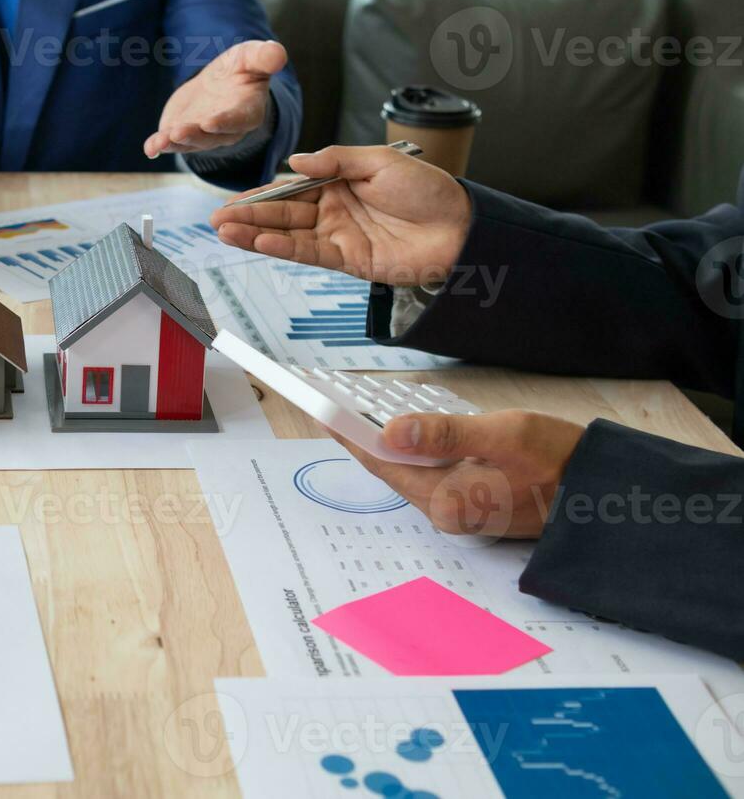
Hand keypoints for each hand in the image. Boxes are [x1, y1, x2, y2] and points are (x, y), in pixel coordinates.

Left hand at [144, 40, 286, 156]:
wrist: (221, 82)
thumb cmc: (242, 69)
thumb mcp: (252, 57)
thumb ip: (264, 57)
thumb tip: (278, 54)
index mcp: (246, 112)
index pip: (237, 121)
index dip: (224, 123)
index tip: (210, 122)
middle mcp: (224, 130)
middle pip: (209, 137)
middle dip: (194, 135)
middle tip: (179, 132)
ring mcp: (201, 135)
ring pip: (189, 142)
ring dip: (174, 142)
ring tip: (160, 141)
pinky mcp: (181, 133)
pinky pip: (170, 142)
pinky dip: (159, 146)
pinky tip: (150, 148)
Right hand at [209, 145, 473, 285]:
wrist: (460, 227)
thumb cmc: (429, 190)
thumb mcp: (380, 160)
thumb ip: (335, 160)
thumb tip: (295, 160)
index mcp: (339, 181)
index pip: (290, 187)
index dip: (261, 194)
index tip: (233, 199)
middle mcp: (334, 209)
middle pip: (282, 213)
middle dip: (248, 216)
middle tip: (216, 219)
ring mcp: (339, 235)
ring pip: (288, 234)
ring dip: (256, 234)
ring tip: (225, 232)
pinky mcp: (348, 259)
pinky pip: (308, 253)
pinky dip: (283, 248)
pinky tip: (259, 244)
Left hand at [331, 411, 585, 538]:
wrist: (604, 494)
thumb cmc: (562, 462)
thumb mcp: (505, 434)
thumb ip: (446, 434)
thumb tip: (393, 431)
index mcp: (447, 500)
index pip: (382, 462)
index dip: (348, 434)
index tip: (320, 412)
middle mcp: (445, 514)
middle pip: (389, 469)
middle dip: (360, 439)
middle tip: (332, 410)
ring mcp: (458, 512)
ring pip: (407, 473)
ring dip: (385, 446)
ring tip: (357, 418)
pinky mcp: (470, 506)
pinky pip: (427, 476)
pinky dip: (412, 454)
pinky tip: (405, 435)